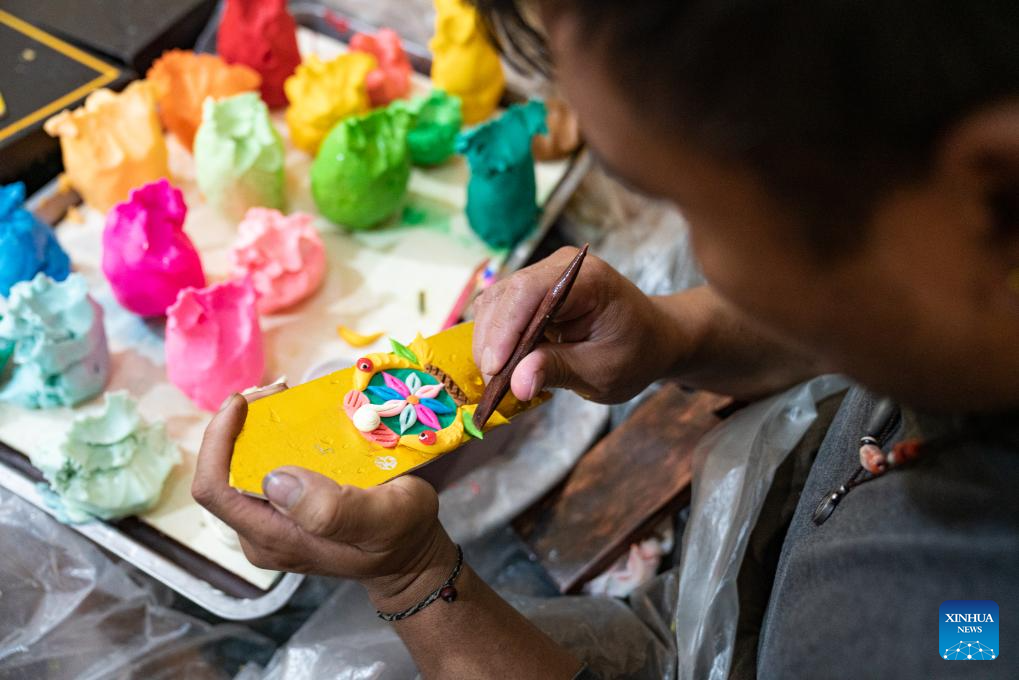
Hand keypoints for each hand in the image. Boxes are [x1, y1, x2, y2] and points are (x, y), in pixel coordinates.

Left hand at [192, 387, 456, 607]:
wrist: (409, 554)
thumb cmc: (401, 535)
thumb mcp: (385, 519)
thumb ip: (334, 510)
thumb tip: (275, 481)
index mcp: (276, 537)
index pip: (215, 489)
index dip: (217, 441)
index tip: (242, 402)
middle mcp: (263, 532)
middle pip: (224, 471)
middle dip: (241, 423)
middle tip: (278, 391)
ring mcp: (271, 522)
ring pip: (241, 466)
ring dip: (257, 426)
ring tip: (287, 397)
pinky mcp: (283, 510)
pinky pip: (262, 468)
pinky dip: (273, 437)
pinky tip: (297, 419)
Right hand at [473, 246, 679, 402]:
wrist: (652, 339)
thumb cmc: (634, 353)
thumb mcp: (602, 371)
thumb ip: (558, 370)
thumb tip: (517, 384)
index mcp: (588, 279)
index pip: (531, 291)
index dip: (505, 329)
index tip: (495, 369)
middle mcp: (562, 267)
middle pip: (507, 295)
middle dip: (493, 341)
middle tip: (493, 384)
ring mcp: (545, 275)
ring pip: (497, 302)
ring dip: (490, 341)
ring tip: (497, 378)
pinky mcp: (534, 290)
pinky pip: (503, 309)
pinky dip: (497, 338)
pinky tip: (503, 364)